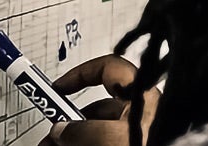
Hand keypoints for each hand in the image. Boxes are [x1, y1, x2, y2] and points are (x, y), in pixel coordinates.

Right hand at [36, 55, 159, 145]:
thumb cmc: (159, 144)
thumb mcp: (115, 137)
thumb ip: (84, 131)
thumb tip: (61, 131)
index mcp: (143, 96)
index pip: (109, 70)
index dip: (81, 74)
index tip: (56, 88)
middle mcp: (140, 114)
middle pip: (96, 111)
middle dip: (68, 125)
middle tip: (48, 141)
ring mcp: (135, 136)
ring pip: (95, 135)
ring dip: (71, 142)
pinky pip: (103, 144)